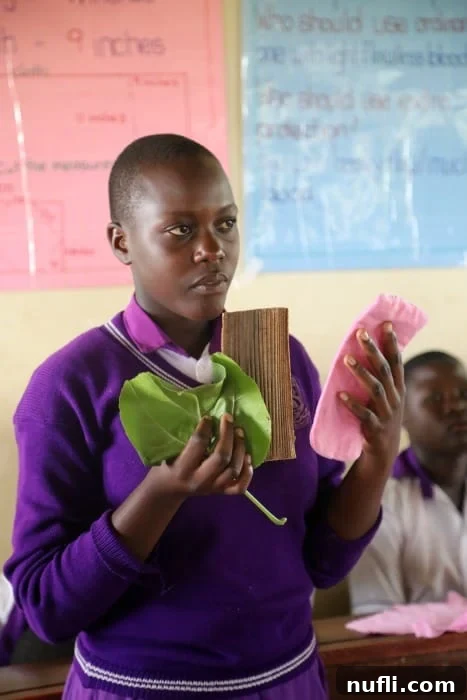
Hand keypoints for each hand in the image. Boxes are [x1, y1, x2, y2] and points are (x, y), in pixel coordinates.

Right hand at [155, 414, 252, 497]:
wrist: (168, 490)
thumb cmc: (167, 464)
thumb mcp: (169, 451)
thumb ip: (185, 438)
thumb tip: (206, 416)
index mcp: (183, 468)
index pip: (199, 445)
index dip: (206, 427)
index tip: (208, 417)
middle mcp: (200, 480)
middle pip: (221, 457)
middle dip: (227, 434)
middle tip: (228, 418)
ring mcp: (212, 488)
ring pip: (233, 469)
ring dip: (240, 448)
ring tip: (240, 431)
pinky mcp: (220, 492)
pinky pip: (240, 487)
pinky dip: (247, 473)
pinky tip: (248, 458)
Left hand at [339, 322, 404, 470]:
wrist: (383, 451)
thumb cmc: (381, 415)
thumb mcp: (387, 396)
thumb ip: (380, 376)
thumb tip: (364, 349)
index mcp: (398, 388)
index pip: (397, 360)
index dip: (392, 342)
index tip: (385, 324)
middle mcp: (395, 398)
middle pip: (384, 370)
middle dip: (373, 350)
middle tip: (361, 333)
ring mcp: (386, 413)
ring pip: (375, 389)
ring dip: (361, 372)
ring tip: (346, 358)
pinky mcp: (374, 427)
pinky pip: (363, 414)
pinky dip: (351, 404)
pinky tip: (340, 394)